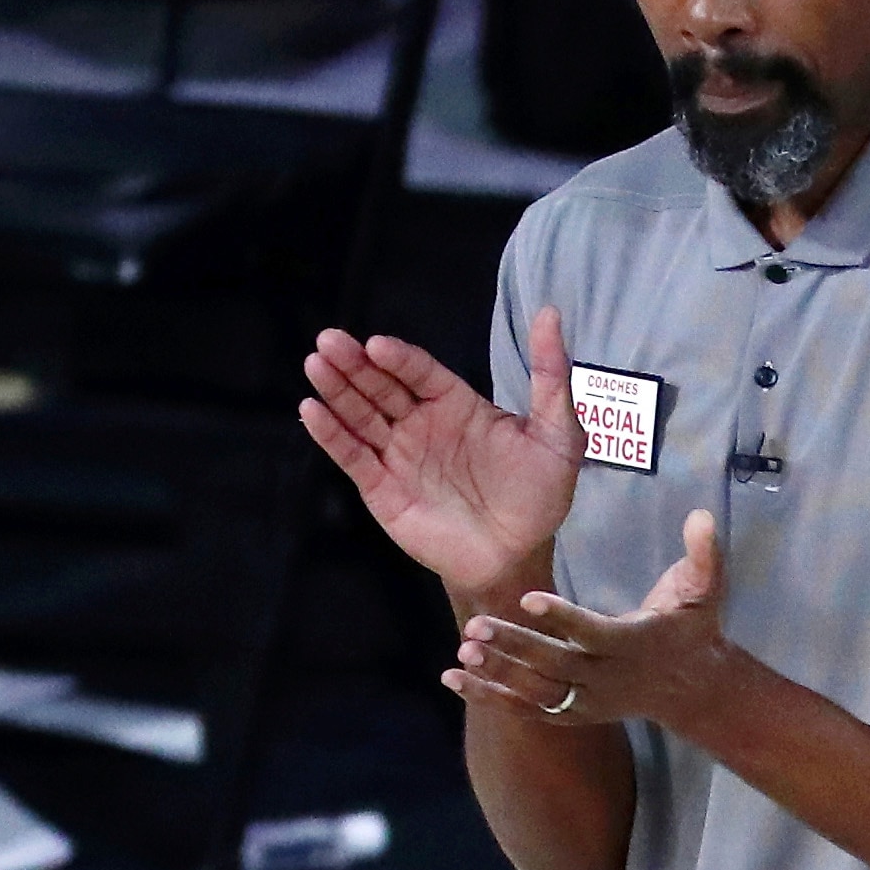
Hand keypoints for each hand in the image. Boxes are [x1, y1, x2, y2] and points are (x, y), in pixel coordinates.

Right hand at [301, 306, 585, 590]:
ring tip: (315, 363)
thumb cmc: (539, 495)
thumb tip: (550, 313)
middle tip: (329, 340)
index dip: (398, 358)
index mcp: (457, 405)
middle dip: (355, 364)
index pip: (420, 372)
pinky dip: (331, 436)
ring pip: (361, 415)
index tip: (376, 345)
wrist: (519, 556)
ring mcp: (400, 456)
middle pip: (382, 386)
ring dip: (337, 390)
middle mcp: (422, 424)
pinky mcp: (383, 489)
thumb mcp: (557, 432)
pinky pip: (353, 457)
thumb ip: (550, 374)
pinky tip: (312, 411)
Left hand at [450, 509, 754, 730]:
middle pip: (556, 664)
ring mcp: (589, 700)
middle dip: (516, 647)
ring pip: (538, 692)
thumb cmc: (694, 628)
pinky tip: (454, 679)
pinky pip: (528, 710)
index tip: (527, 598)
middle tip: (475, 625)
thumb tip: (701, 513)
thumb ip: (704, 553)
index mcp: (633, 643)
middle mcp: (608, 677)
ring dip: (498, 674)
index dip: (562, 617)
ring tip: (461, 653)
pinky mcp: (574, 713)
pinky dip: (490, 697)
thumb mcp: (707, 590)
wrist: (693, 689)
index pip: (592, 631)